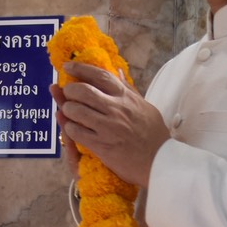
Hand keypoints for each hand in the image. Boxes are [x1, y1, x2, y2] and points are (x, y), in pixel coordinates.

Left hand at [55, 62, 169, 186]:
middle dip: (69, 90)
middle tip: (67, 93)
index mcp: (126, 97)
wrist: (159, 160)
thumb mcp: (145, 106)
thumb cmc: (154, 134)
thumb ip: (129, 89)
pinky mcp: (101, 145)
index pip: (100, 75)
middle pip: (83, 91)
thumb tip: (118, 72)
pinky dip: (70, 127)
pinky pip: (77, 132)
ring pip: (76, 110)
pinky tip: (72, 127)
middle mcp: (116, 108)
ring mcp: (107, 127)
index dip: (80, 68)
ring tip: (68, 111)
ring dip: (67, 109)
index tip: (68, 66)